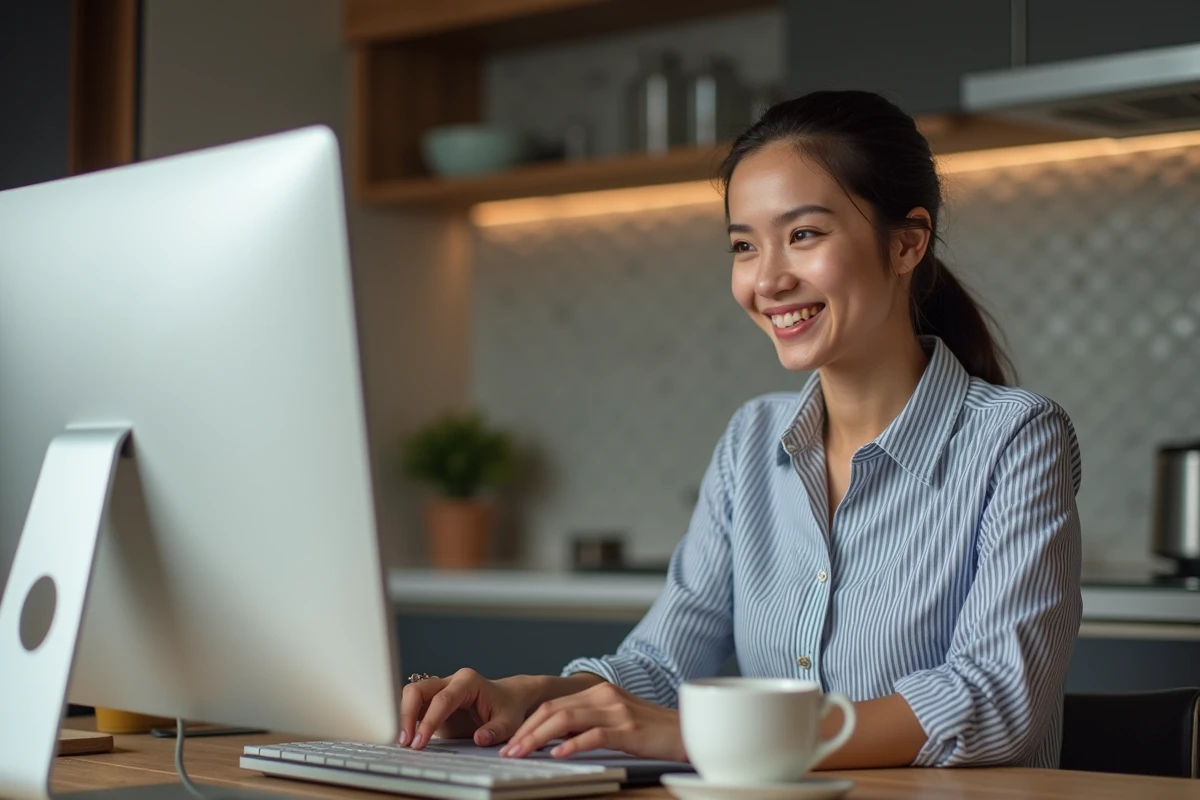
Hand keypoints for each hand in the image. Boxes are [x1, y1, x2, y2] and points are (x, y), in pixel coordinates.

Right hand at [400, 668, 537, 749]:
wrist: (508, 699)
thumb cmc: (508, 708)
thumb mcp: (509, 722)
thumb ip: (496, 730)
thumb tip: (479, 739)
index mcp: (468, 682)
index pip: (442, 699)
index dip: (429, 720)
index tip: (420, 741)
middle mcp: (450, 682)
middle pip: (418, 689)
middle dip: (408, 714)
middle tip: (407, 742)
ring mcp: (440, 689)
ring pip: (411, 695)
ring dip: (404, 717)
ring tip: (405, 743)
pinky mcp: (433, 701)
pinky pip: (414, 705)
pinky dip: (408, 720)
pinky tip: (408, 739)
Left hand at [499, 681, 685, 762]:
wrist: (689, 731)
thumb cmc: (652, 731)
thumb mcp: (615, 721)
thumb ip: (586, 723)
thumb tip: (552, 737)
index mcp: (598, 692)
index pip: (552, 704)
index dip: (527, 723)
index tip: (510, 741)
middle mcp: (604, 695)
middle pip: (553, 709)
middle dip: (525, 731)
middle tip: (507, 751)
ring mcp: (617, 710)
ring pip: (566, 720)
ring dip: (538, 738)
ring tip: (522, 754)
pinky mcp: (629, 729)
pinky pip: (594, 735)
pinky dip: (572, 745)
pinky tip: (557, 754)